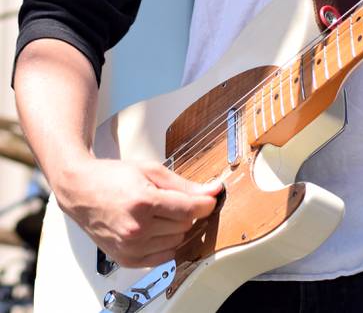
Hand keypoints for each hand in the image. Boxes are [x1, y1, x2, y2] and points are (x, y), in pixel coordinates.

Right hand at [57, 156, 222, 267]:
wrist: (81, 191)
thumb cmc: (112, 178)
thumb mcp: (151, 171)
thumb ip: (183, 185)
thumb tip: (212, 191)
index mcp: (143, 203)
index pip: (189, 210)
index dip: (205, 203)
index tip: (211, 198)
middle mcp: (136, 229)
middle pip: (184, 226)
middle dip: (187, 212)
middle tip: (176, 199)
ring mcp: (130, 248)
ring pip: (176, 242)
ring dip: (177, 228)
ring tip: (162, 212)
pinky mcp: (126, 259)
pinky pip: (162, 257)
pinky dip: (166, 243)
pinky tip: (157, 228)